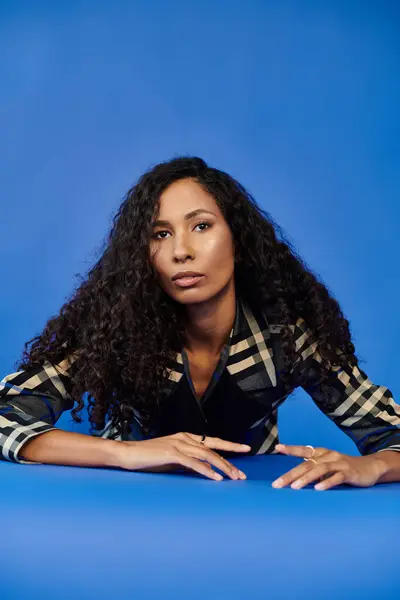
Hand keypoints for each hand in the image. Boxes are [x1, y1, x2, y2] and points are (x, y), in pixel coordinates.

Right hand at [116, 432, 250, 480]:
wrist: (128, 454)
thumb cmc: (149, 458)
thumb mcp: (173, 459)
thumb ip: (188, 462)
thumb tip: (205, 469)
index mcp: (186, 437)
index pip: (213, 441)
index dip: (230, 445)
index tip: (245, 449)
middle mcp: (185, 438)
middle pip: (213, 448)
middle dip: (230, 460)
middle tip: (243, 474)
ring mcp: (179, 444)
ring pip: (207, 455)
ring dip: (222, 467)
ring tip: (234, 478)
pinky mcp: (172, 453)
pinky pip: (193, 463)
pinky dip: (206, 470)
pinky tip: (216, 478)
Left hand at [272, 443, 387, 490]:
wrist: (370, 467)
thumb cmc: (343, 468)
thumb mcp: (327, 467)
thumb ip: (314, 471)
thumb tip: (295, 480)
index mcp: (321, 453)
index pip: (303, 450)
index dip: (291, 449)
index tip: (277, 448)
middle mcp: (328, 456)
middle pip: (307, 464)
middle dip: (291, 474)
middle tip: (277, 484)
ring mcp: (339, 463)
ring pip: (320, 469)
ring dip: (306, 478)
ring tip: (295, 487)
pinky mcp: (349, 473)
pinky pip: (337, 477)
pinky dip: (327, 483)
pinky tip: (318, 489)